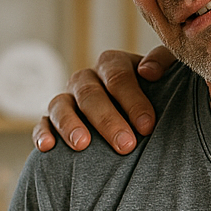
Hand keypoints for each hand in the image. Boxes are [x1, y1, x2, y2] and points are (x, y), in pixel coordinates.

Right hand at [32, 48, 175, 154]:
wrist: (140, 119)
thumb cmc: (158, 97)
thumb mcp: (169, 75)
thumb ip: (165, 63)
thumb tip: (148, 71)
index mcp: (113, 65)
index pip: (118, 75)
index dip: (132, 100)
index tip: (147, 126)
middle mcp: (87, 79)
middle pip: (90, 92)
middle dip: (107, 119)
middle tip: (125, 145)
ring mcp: (67, 99)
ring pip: (60, 105)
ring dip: (70, 124)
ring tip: (82, 145)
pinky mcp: (52, 120)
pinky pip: (42, 123)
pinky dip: (42, 133)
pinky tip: (47, 147)